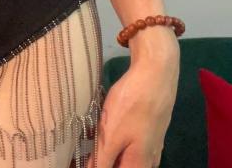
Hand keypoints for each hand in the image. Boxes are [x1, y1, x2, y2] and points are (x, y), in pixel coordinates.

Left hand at [88, 28, 179, 166]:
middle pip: (121, 166)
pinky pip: (126, 143)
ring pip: (124, 156)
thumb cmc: (132, 105)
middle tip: (82, 152)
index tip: (75, 163)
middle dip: (99, 160)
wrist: (155, 73)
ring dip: (105, 151)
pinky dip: (111, 140)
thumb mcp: (112, 136)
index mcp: (140, 165)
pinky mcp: (147, 128)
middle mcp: (148, 159)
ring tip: (88, 140)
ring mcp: (150, 143)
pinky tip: (97, 129)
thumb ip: (102, 160)